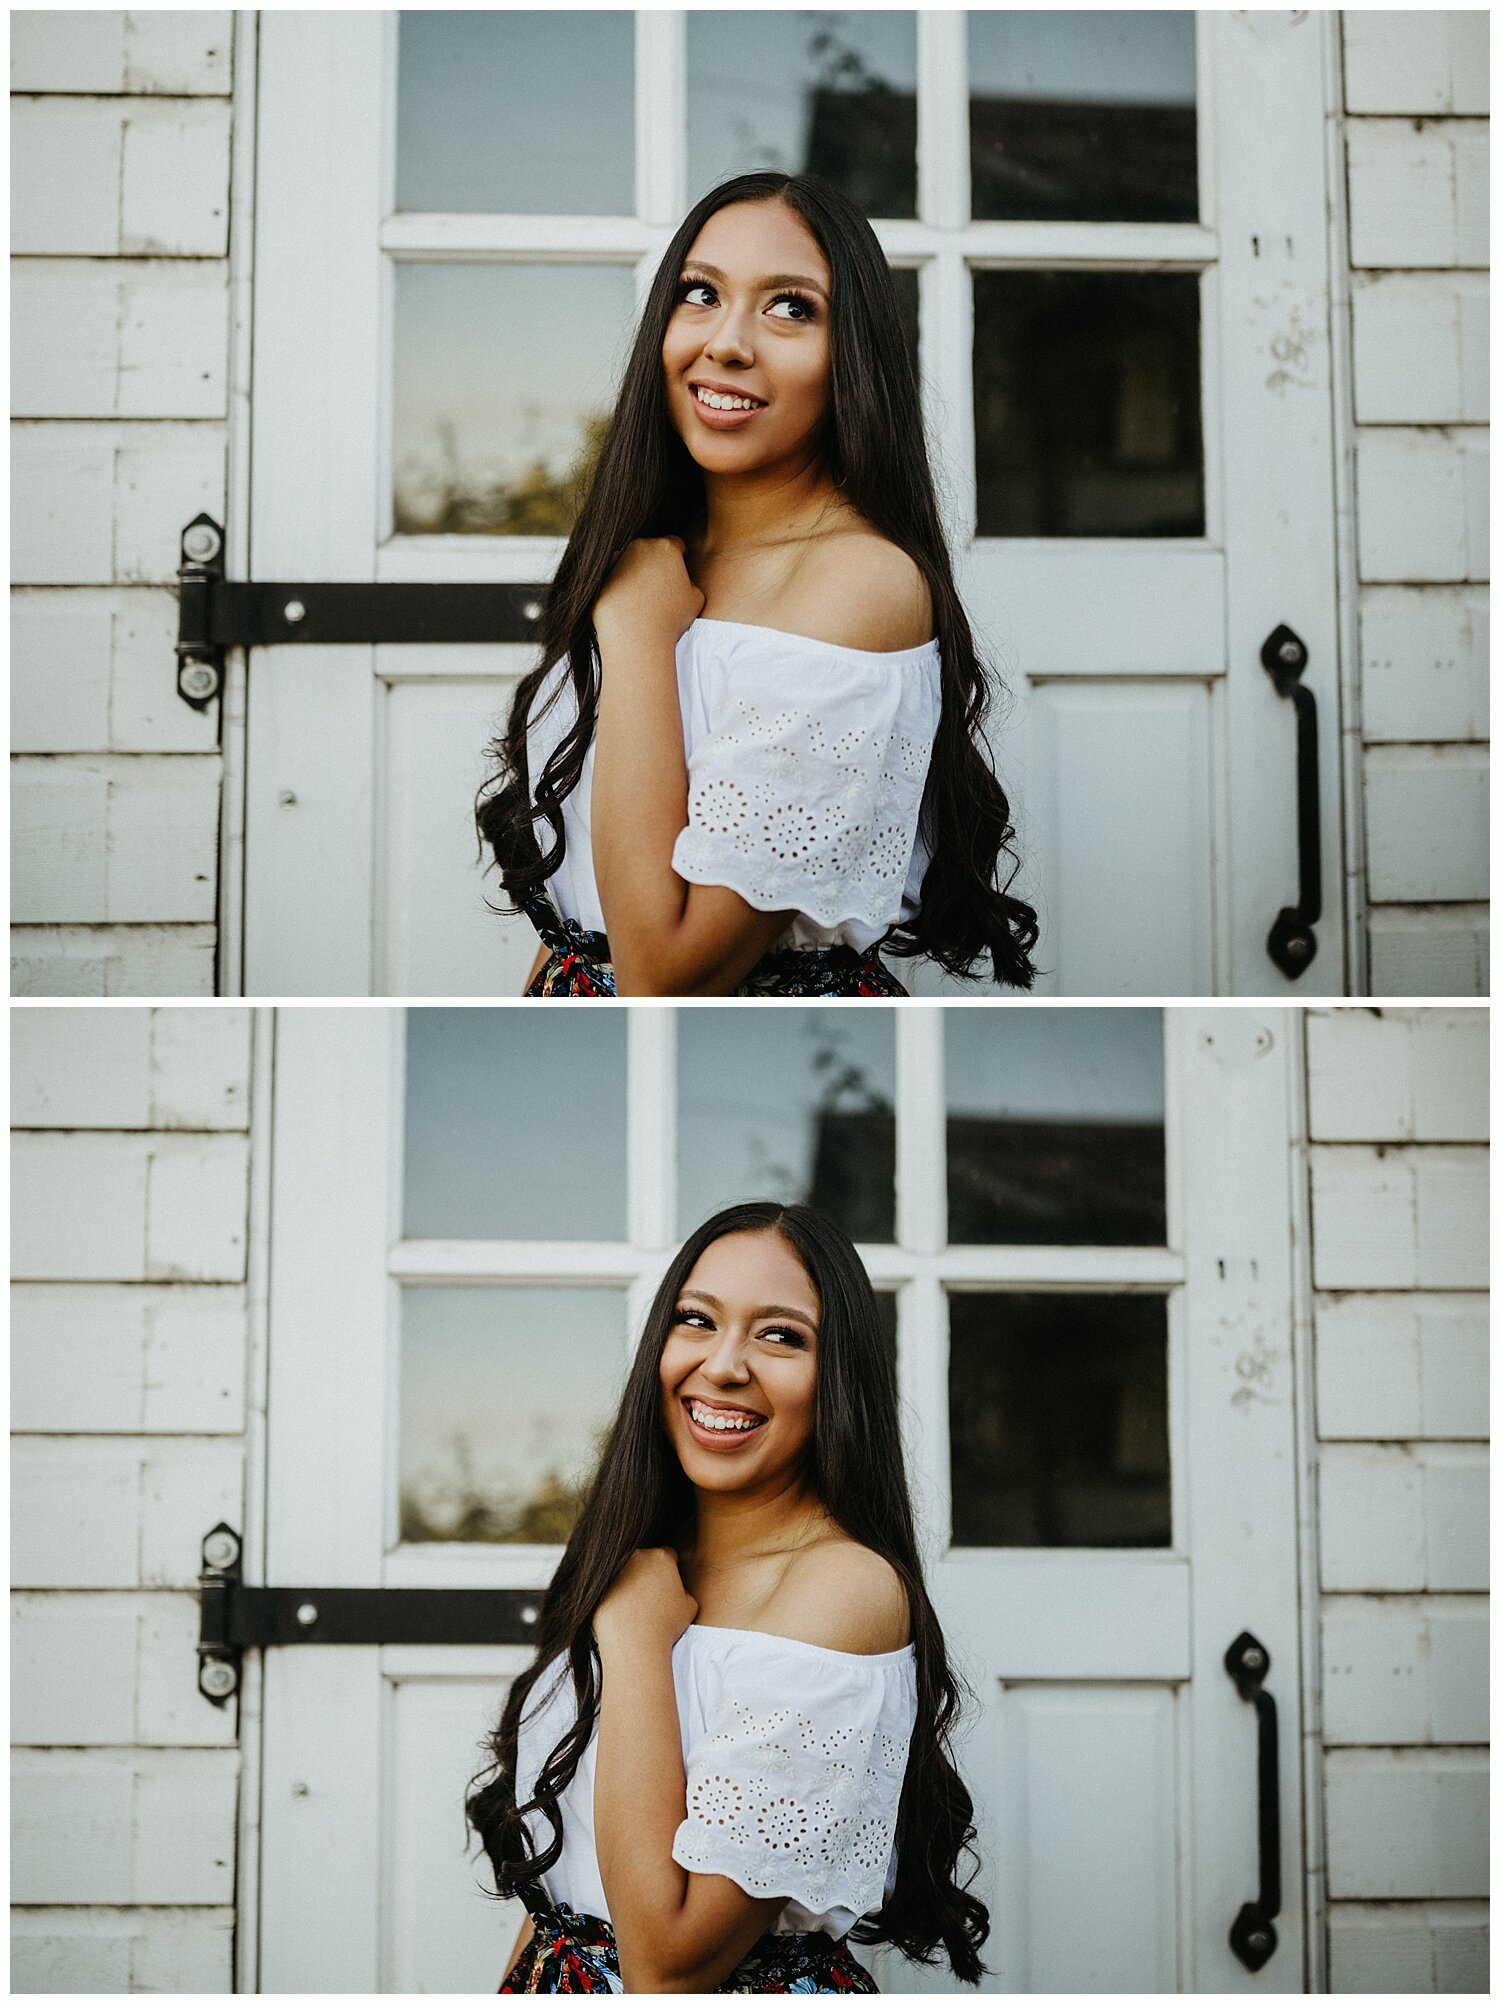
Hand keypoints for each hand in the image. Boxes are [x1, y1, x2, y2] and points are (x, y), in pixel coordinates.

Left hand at [593, 537, 705, 655]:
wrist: (637, 637)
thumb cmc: (670, 618)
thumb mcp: (696, 597)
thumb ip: (691, 580)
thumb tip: (682, 579)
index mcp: (666, 547)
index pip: (676, 544)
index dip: (680, 557)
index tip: (679, 572)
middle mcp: (640, 547)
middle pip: (652, 551)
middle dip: (657, 564)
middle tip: (662, 589)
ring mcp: (618, 560)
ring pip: (632, 563)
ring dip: (639, 575)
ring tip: (645, 601)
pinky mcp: (603, 577)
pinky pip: (617, 579)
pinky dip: (623, 587)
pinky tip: (630, 605)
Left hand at [593, 1547, 698, 1656]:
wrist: (636, 1644)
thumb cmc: (666, 1626)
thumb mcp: (690, 1606)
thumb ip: (685, 1590)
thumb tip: (677, 1590)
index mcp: (661, 1557)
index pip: (668, 1555)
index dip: (671, 1569)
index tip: (669, 1584)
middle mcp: (636, 1557)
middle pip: (645, 1560)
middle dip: (648, 1574)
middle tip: (652, 1597)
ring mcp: (615, 1570)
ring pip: (625, 1573)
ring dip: (630, 1584)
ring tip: (636, 1607)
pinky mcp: (599, 1586)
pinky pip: (609, 1588)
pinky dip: (614, 1597)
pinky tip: (622, 1613)